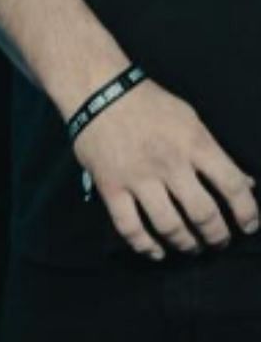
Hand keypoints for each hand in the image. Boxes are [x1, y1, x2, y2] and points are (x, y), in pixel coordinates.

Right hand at [71, 80, 259, 258]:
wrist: (96, 90)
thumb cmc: (147, 102)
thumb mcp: (189, 119)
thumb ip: (215, 152)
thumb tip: (244, 184)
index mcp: (193, 143)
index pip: (232, 186)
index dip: (247, 212)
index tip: (249, 226)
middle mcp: (169, 164)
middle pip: (203, 213)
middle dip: (217, 236)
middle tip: (219, 241)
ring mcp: (137, 177)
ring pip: (169, 225)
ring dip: (186, 243)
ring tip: (192, 247)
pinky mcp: (110, 186)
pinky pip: (129, 227)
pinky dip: (145, 246)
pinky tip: (156, 252)